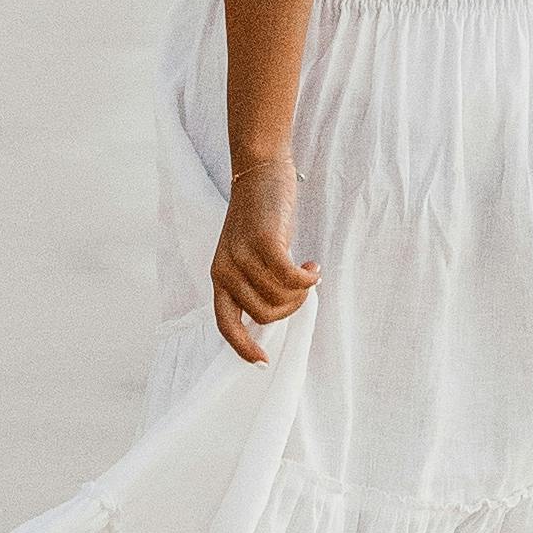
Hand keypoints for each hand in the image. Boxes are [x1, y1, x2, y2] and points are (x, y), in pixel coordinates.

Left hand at [212, 157, 319, 361]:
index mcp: (219, 276)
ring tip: (308, 271)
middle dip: (290, 308)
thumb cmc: (260, 217)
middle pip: (265, 314)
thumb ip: (255, 282)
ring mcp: (243, 255)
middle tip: (303, 287)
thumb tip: (278, 313)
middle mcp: (226, 269)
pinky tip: (314, 265)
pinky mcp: (264, 241)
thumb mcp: (249, 254)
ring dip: (302, 291)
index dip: (242, 347)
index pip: (225, 323)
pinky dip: (308, 278)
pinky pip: (291, 278)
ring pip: (280, 298)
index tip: (262, 361)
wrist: (259, 171)